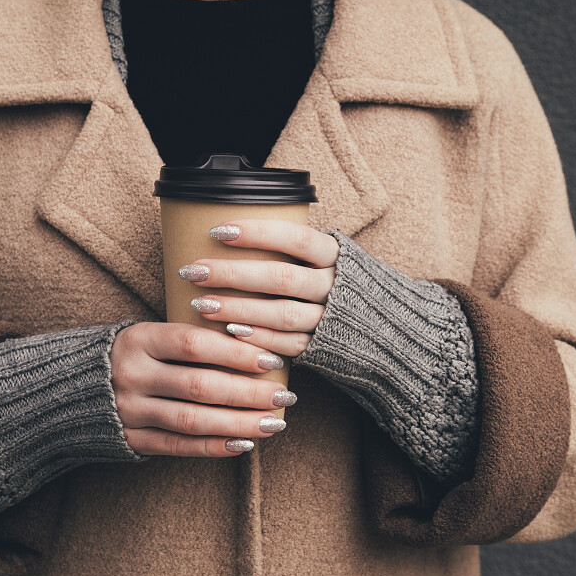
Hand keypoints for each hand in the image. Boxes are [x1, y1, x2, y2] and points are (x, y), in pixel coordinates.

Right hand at [109, 321, 296, 456]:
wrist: (72, 389)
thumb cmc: (131, 355)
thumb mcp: (149, 335)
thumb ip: (189, 339)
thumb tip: (254, 345)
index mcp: (138, 339)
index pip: (194, 344)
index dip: (235, 352)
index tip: (271, 360)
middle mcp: (131, 374)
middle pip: (199, 385)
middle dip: (248, 393)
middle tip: (284, 396)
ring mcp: (128, 410)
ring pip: (192, 420)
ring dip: (238, 423)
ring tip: (273, 423)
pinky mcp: (131, 439)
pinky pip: (177, 445)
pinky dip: (213, 446)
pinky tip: (243, 443)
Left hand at [178, 219, 340, 355]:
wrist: (381, 323)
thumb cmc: (333, 279)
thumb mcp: (322, 255)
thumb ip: (291, 247)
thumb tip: (229, 229)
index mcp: (334, 254)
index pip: (296, 238)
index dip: (258, 234)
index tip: (218, 231)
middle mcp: (334, 285)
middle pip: (281, 278)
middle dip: (234, 274)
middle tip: (194, 271)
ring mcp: (329, 317)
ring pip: (282, 314)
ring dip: (239, 309)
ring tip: (202, 304)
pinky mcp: (322, 346)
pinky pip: (290, 344)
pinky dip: (260, 338)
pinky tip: (231, 331)